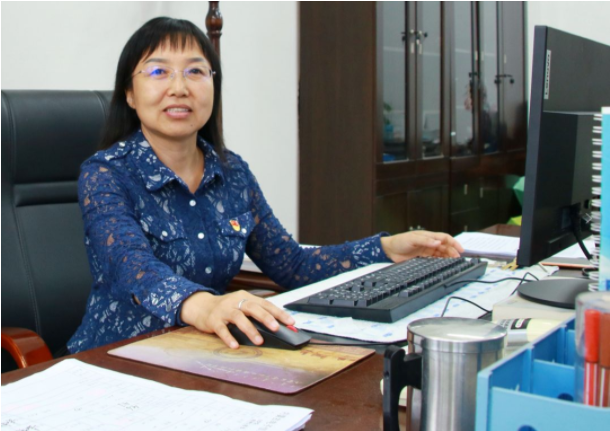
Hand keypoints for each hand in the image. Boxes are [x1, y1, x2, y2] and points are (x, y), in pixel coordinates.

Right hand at [179, 290, 294, 348]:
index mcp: (246, 297)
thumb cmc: (226, 308)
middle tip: (276, 328)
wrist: (200, 306)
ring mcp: (224, 310)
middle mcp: (236, 302)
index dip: (279, 313)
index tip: (291, 322)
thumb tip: (277, 326)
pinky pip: (222, 329)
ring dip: (250, 329)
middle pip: (253, 308)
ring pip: (239, 318)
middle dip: (266, 318)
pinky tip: (235, 345)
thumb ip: (256, 314)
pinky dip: (229, 337)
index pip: (266, 304)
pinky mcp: (214, 320)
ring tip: (259, 341)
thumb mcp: (242, 307)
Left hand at [380, 230, 463, 262]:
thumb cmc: (399, 241)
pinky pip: (434, 259)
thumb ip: (425, 241)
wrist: (390, 250)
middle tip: (457, 258)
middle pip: (445, 246)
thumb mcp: (412, 239)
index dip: (454, 243)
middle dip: (452, 251)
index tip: (460, 249)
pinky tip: (444, 264)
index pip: (444, 238)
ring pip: (441, 253)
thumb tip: (438, 242)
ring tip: (453, 262)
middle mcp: (429, 243)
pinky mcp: (423, 257)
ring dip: (448, 257)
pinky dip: (440, 261)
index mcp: (428, 236)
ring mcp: (426, 250)